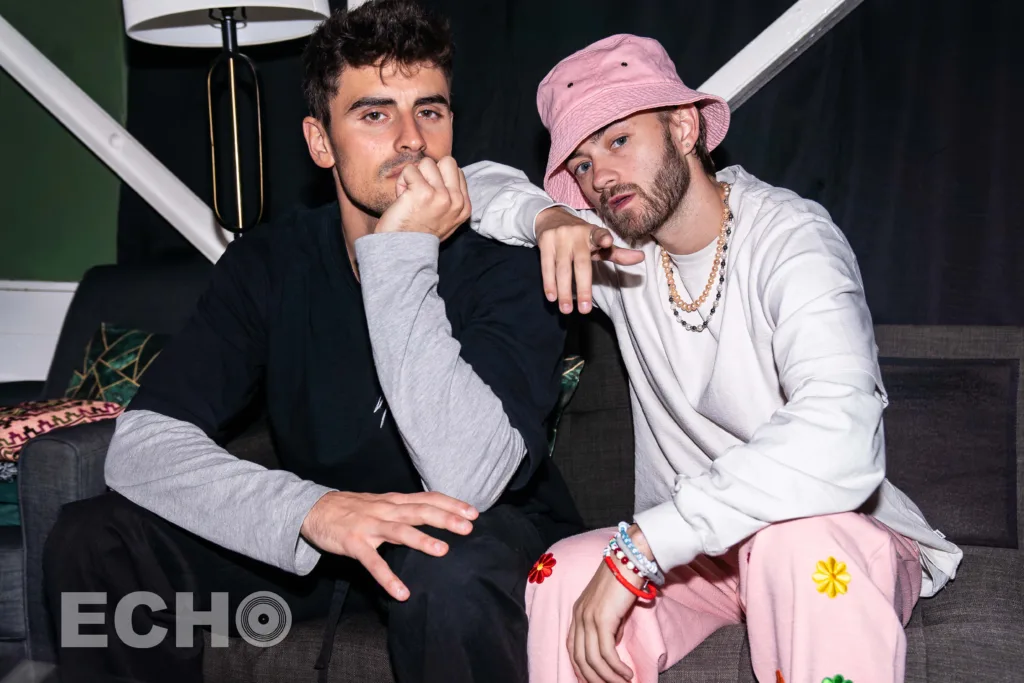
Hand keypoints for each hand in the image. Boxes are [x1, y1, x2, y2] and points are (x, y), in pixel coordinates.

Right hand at [300, 490, 477, 600]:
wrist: (314, 509)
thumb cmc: (352, 509)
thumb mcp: (381, 503)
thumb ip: (404, 509)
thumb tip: (433, 513)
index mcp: (394, 501)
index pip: (426, 498)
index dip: (450, 503)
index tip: (473, 511)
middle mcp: (385, 510)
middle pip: (419, 511)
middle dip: (445, 518)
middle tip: (468, 526)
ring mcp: (369, 527)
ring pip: (399, 532)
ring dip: (421, 541)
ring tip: (443, 551)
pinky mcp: (354, 544)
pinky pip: (373, 563)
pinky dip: (387, 577)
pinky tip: (401, 592)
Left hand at [375, 156, 470, 240]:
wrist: (403, 250)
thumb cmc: (418, 232)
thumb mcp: (446, 218)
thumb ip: (450, 196)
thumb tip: (442, 172)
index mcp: (464, 206)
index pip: (457, 172)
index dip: (439, 178)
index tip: (430, 196)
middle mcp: (456, 200)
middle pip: (447, 161)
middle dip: (430, 171)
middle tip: (420, 190)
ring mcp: (441, 196)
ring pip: (427, 163)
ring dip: (413, 177)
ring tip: (410, 196)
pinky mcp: (423, 192)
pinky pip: (410, 170)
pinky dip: (402, 182)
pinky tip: (402, 198)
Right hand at [534, 207, 644, 314]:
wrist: (551, 217)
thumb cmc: (581, 236)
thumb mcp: (599, 243)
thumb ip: (618, 254)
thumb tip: (641, 258)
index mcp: (593, 233)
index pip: (599, 235)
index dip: (603, 238)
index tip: (607, 242)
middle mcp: (576, 234)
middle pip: (581, 264)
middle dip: (583, 288)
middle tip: (585, 310)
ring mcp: (559, 238)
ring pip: (562, 269)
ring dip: (564, 291)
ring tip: (566, 310)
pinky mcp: (545, 242)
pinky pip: (546, 266)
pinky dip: (549, 283)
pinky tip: (552, 297)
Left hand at [568, 559, 639, 682]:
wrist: (628, 560)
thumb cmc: (623, 581)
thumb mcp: (611, 607)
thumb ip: (608, 626)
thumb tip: (613, 646)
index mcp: (578, 613)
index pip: (572, 648)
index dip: (581, 669)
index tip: (594, 681)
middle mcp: (579, 616)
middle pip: (580, 659)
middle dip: (595, 679)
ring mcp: (588, 618)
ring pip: (593, 660)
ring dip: (609, 678)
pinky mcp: (602, 619)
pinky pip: (606, 653)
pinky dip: (616, 668)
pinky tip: (627, 674)